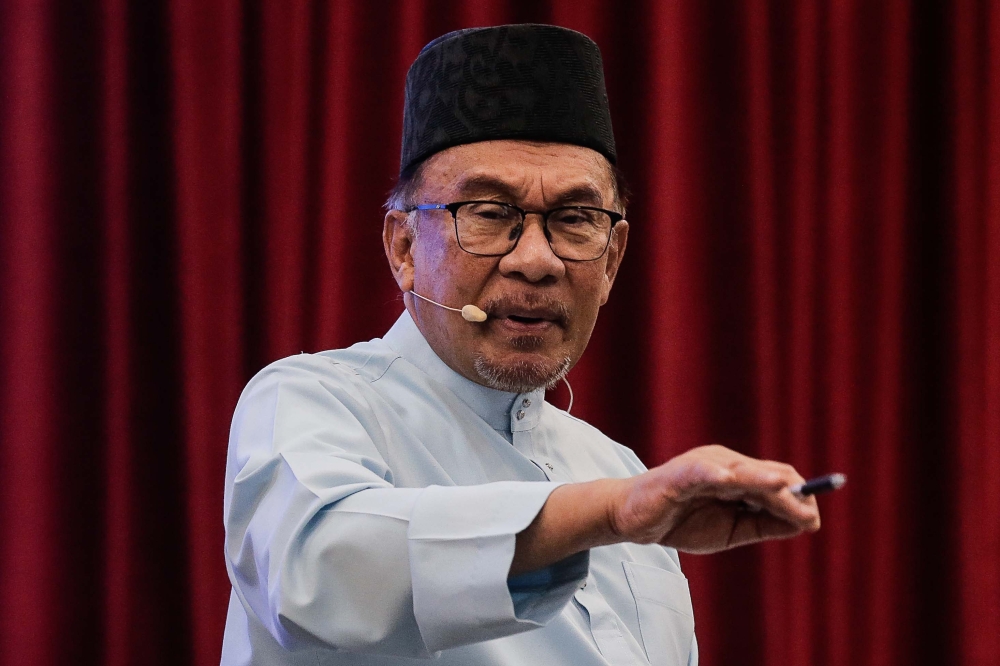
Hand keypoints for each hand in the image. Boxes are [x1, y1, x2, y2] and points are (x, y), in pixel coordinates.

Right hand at [607, 445, 820, 553]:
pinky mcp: (676, 476)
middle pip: (763, 475)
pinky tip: (727, 480)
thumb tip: (804, 522)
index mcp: (737, 475)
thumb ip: (763, 524)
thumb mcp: (731, 530)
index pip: (775, 479)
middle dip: (788, 495)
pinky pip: (697, 473)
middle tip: (809, 516)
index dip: (798, 497)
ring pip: (738, 472)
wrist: (632, 519)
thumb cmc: (681, 521)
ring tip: (783, 488)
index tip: (814, 520)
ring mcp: (700, 467)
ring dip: (761, 480)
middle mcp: (723, 463)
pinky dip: (712, 475)